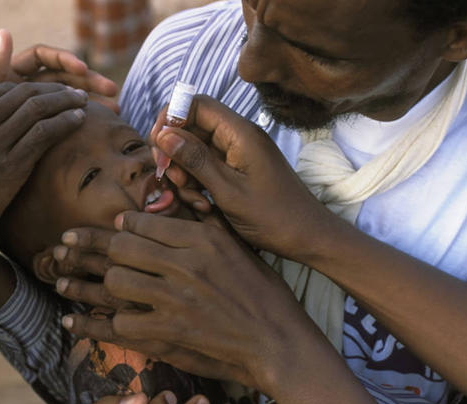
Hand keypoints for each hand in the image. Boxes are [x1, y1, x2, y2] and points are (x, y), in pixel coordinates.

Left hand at [0, 29, 119, 111]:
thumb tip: (3, 32)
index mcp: (11, 75)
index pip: (43, 57)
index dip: (65, 59)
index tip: (81, 69)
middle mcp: (27, 88)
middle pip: (64, 75)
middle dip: (89, 80)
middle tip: (112, 89)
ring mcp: (39, 110)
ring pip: (72, 97)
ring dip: (95, 99)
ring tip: (117, 108)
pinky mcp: (47, 130)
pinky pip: (71, 119)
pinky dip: (89, 119)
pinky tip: (107, 121)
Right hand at [0, 82, 87, 257]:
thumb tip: (1, 46)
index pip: (11, 86)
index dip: (41, 85)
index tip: (60, 89)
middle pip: (28, 94)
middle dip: (59, 91)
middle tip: (79, 94)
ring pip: (37, 111)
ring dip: (66, 104)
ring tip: (84, 104)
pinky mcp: (8, 166)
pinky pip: (42, 136)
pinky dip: (64, 124)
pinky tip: (79, 121)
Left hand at [52, 215, 325, 391]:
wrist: (277, 340)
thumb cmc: (264, 293)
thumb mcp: (240, 246)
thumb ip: (207, 220)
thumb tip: (178, 194)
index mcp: (202, 238)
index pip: (146, 222)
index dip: (121, 224)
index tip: (109, 226)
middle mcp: (185, 263)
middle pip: (122, 246)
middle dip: (87, 243)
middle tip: (64, 242)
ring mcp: (175, 298)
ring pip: (116, 281)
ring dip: (85, 281)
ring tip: (61, 278)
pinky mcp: (170, 332)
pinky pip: (120, 323)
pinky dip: (93, 323)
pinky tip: (73, 321)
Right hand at [148, 96, 335, 259]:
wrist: (308, 237)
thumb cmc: (274, 217)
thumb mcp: (228, 191)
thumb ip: (195, 160)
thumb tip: (164, 134)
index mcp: (240, 133)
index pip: (196, 103)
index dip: (170, 119)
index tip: (158, 149)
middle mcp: (239, 136)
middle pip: (192, 126)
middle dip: (175, 152)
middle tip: (171, 180)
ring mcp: (239, 153)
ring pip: (196, 149)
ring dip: (186, 172)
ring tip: (194, 200)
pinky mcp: (239, 169)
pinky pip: (208, 166)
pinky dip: (198, 182)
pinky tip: (203, 204)